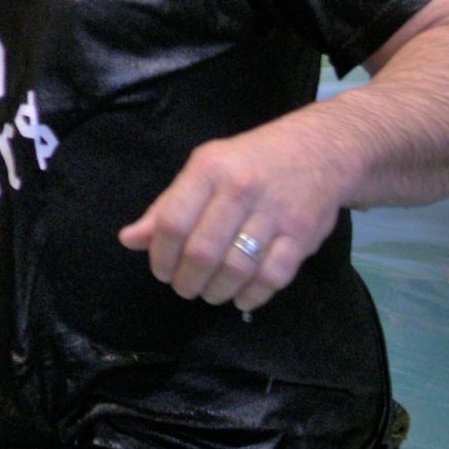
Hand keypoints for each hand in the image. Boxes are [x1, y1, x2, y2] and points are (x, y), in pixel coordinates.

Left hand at [117, 127, 343, 311]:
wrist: (320, 150)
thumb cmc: (250, 162)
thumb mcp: (203, 170)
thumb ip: (167, 206)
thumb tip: (129, 239)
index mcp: (210, 169)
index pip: (172, 222)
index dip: (160, 255)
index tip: (160, 270)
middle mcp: (241, 189)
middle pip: (202, 251)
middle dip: (186, 280)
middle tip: (184, 287)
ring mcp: (275, 213)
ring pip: (237, 268)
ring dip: (216, 291)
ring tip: (209, 293)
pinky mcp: (303, 235)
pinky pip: (273, 276)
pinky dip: (253, 295)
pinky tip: (240, 298)